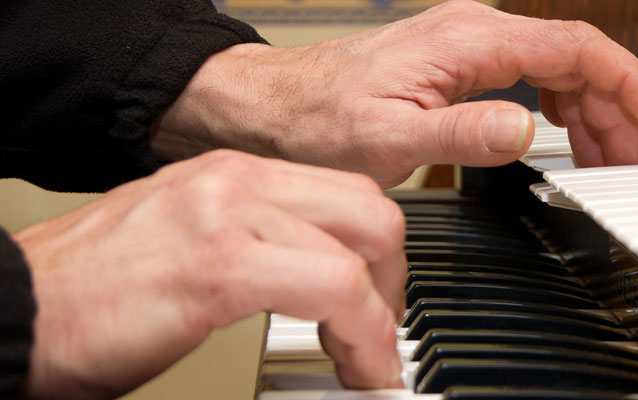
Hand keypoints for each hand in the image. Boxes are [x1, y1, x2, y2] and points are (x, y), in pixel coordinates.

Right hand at [14, 150, 406, 398]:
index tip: (377, 301)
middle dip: (391, 280)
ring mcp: (226, 216)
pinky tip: (356, 369)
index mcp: (228, 176)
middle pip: (369, 212)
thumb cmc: (86, 294)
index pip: (345, 193)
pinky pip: (334, 291)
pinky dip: (362, 338)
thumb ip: (253, 245)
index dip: (376, 255)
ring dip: (381, 318)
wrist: (14, 310)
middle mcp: (234, 182)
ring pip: (362, 249)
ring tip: (368, 361)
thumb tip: (312, 281)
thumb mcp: (185, 243)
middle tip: (379, 331)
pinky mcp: (219, 266)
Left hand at [152, 0, 637, 187]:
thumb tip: (525, 129)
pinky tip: (564, 135)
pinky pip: (532, 75)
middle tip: (633, 160)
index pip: (573, 48)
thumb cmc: (319, 120)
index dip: (625, 79)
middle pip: (575, 58)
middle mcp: (475, 31)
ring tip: (607, 158)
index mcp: (469, 41)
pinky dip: (560, 107)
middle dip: (615, 108)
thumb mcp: (389, 138)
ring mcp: (469, 44)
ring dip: (591, 111)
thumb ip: (462, 133)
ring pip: (557, 67)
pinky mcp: (460, 62)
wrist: (274, 108)